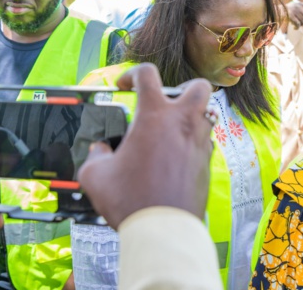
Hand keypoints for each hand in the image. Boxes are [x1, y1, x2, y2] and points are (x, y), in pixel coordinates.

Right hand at [78, 63, 213, 228]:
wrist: (164, 229)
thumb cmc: (132, 200)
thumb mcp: (95, 176)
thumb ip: (94, 155)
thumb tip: (100, 151)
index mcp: (155, 116)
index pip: (147, 74)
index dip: (131, 73)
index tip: (123, 86)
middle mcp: (183, 123)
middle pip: (198, 86)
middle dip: (183, 88)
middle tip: (166, 103)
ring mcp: (199, 142)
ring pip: (206, 114)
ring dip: (189, 116)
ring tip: (169, 132)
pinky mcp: (207, 162)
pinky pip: (204, 141)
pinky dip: (192, 142)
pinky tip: (175, 157)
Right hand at [283, 1, 302, 28]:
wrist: (275, 12)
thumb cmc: (287, 15)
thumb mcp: (297, 16)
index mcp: (301, 5)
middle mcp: (299, 7)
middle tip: (302, 25)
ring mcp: (295, 11)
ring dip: (301, 26)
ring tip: (296, 26)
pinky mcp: (291, 15)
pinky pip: (298, 24)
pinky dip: (297, 27)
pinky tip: (295, 28)